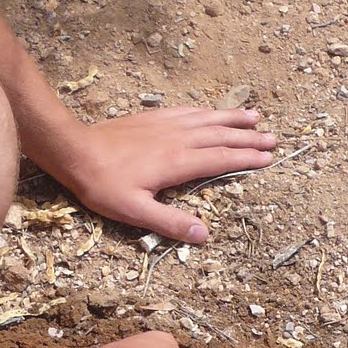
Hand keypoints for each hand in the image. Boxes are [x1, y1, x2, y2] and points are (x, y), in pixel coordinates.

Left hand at [46, 106, 275, 241]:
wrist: (75, 150)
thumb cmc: (102, 185)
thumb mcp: (134, 212)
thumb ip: (170, 223)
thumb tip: (203, 235)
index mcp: (178, 163)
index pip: (221, 160)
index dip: (246, 159)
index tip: (268, 158)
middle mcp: (178, 139)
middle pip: (221, 137)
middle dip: (248, 138)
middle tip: (273, 138)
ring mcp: (165, 125)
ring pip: (207, 119)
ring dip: (232, 118)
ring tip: (254, 116)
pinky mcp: (152, 118)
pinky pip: (187, 111)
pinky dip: (206, 111)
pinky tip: (211, 112)